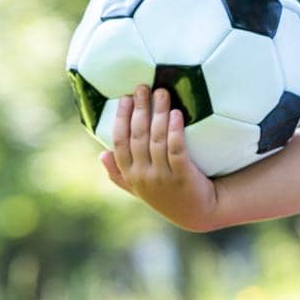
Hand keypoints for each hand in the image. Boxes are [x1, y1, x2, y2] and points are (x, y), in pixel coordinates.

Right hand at [100, 85, 218, 230]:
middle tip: (143, 87)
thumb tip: (101, 153)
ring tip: (162, 93)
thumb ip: (119, 174)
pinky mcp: (183, 176)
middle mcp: (143, 175)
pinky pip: (177, 150)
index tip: (125, 98)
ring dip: (158, 113)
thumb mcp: (139, 189)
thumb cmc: (167, 196)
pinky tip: (177, 114)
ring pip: (157, 140)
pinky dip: (175, 131)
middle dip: (140, 109)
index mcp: (130, 174)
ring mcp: (163, 177)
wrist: (198, 213)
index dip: (121, 119)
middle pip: (138, 136)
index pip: (119, 142)